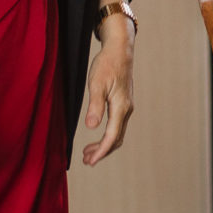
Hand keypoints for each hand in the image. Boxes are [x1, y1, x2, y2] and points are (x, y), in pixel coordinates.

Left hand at [80, 17, 133, 166]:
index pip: (112, 137)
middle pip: (116, 139)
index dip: (101, 151)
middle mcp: (127, 110)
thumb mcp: (96, 84)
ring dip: (104, 145)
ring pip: (118, 133)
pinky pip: (117, 125)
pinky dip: (107, 135)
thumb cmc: (106, 65)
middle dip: (102, 152)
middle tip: (86, 160)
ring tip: (88, 152)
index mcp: (121, 107)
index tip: (90, 162)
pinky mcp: (123, 103)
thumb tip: (92, 127)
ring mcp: (127, 107)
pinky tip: (97, 134)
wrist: (120, 50)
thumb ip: (95, 106)